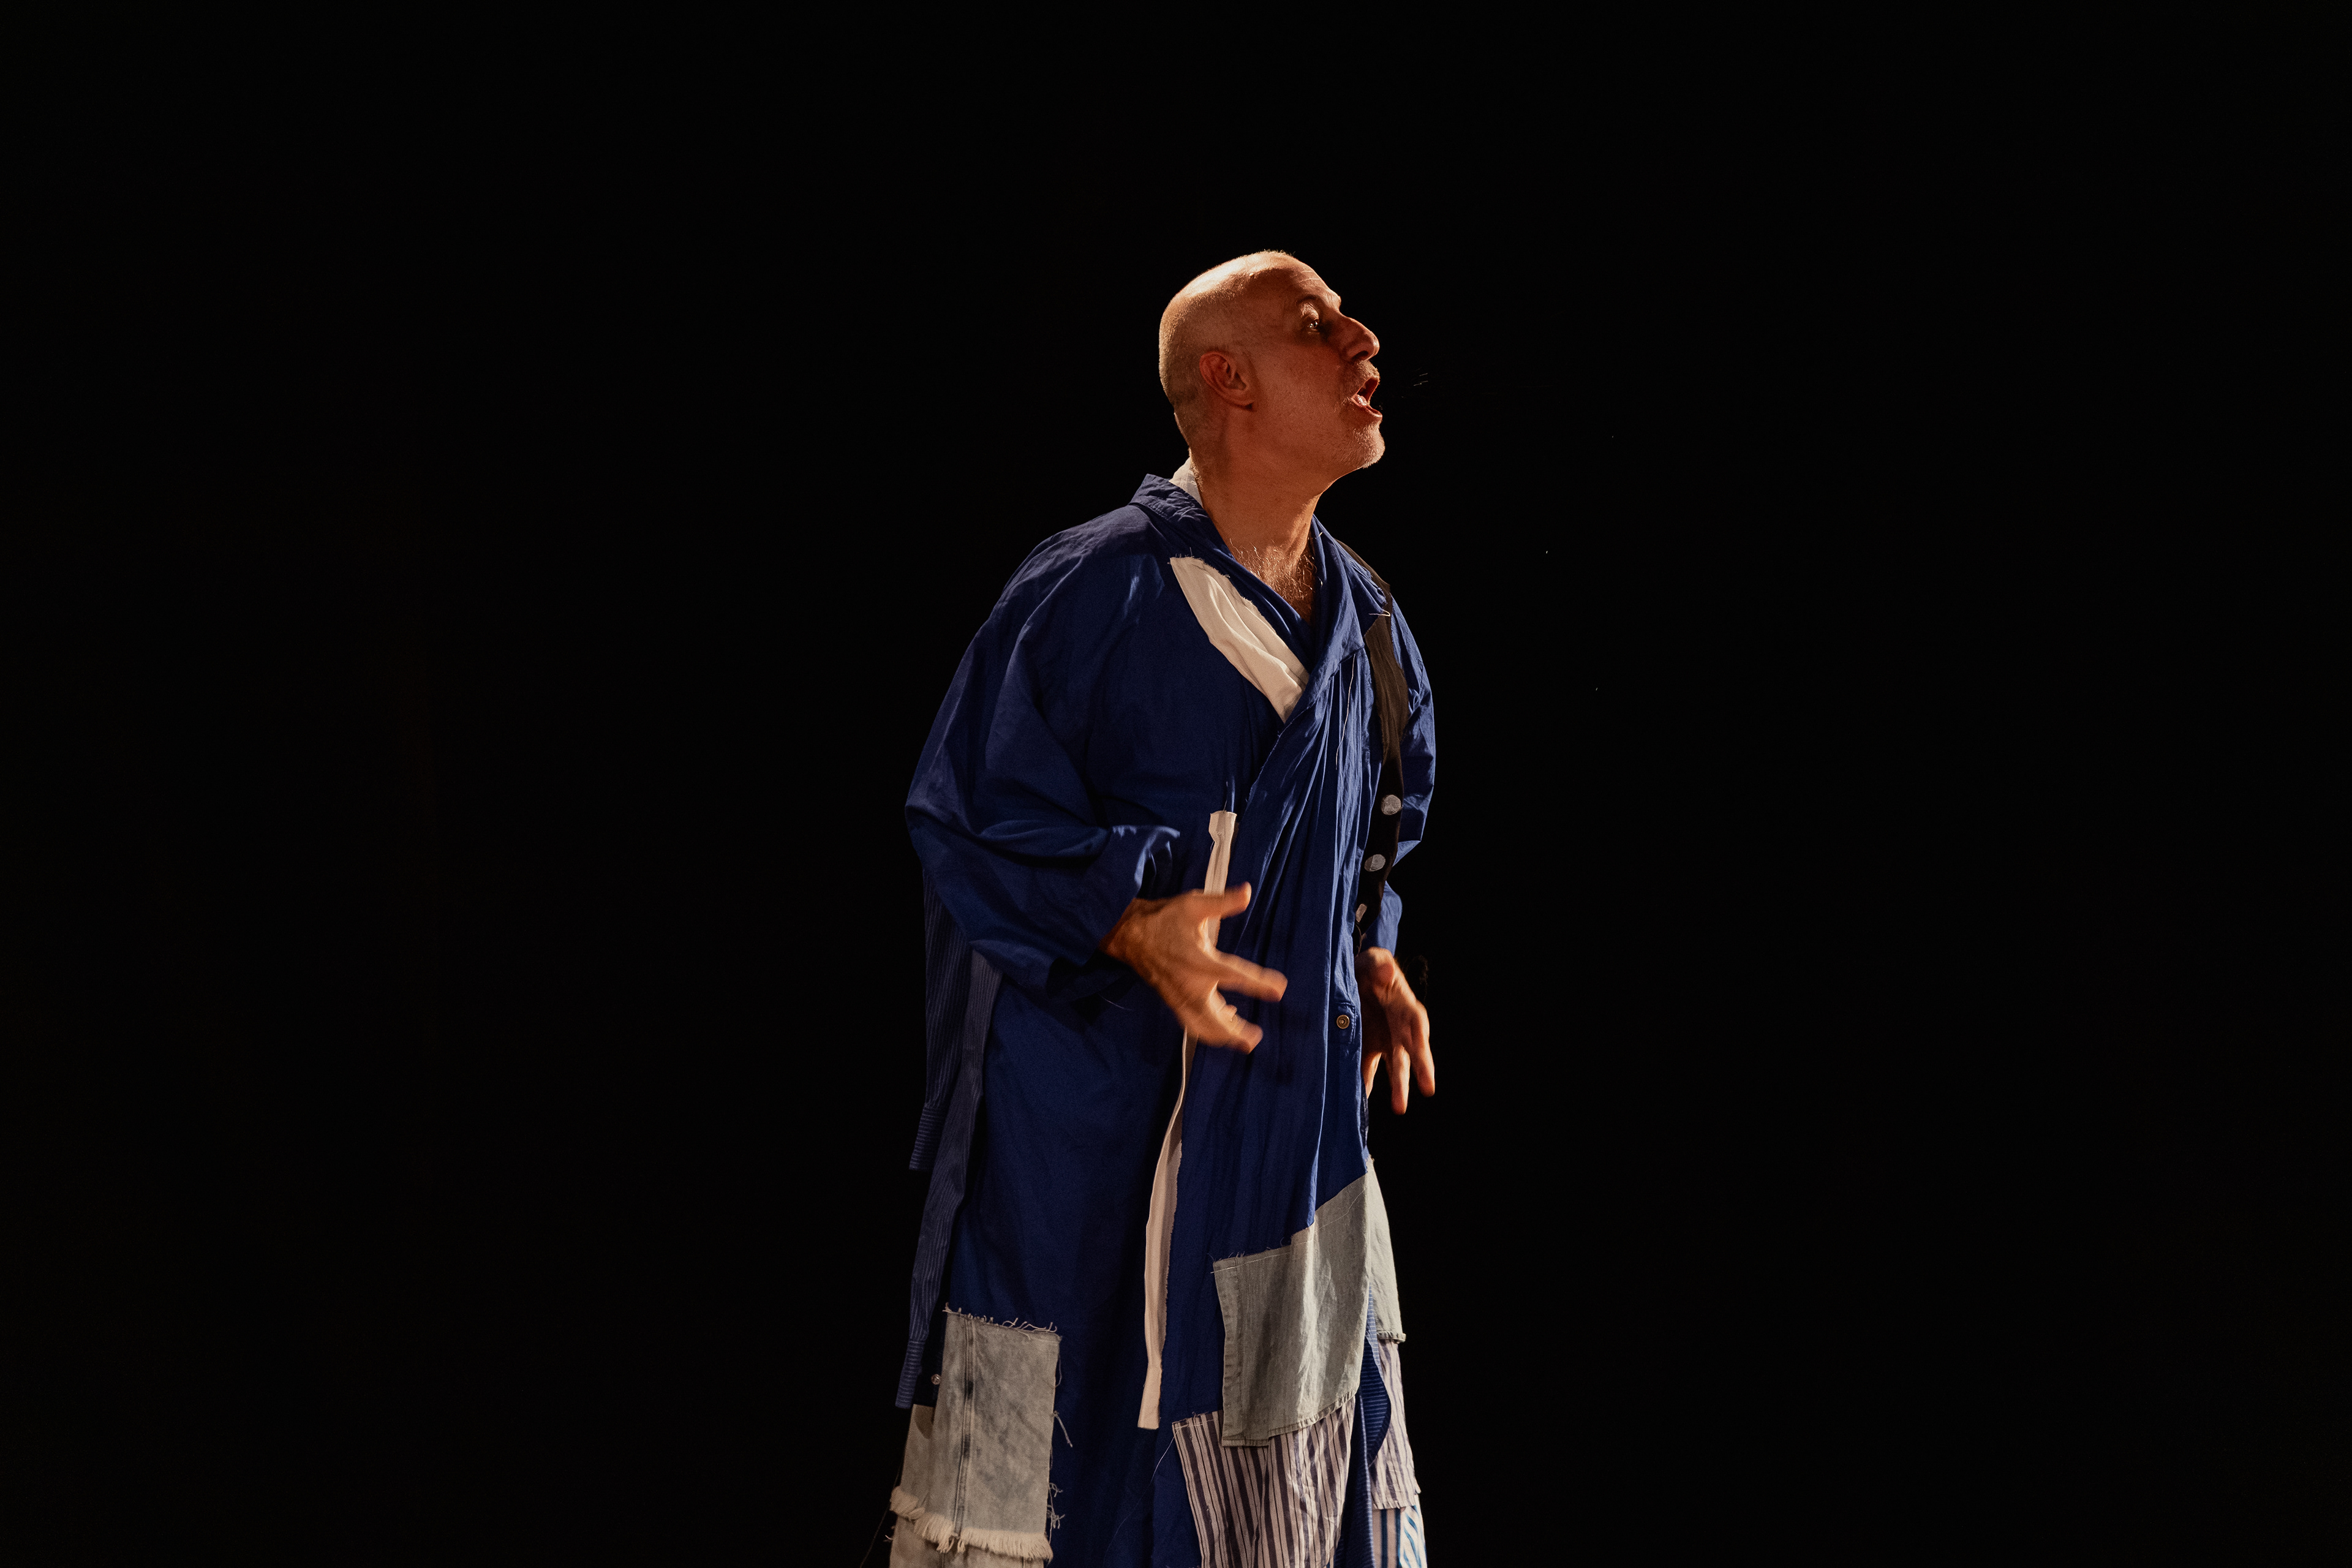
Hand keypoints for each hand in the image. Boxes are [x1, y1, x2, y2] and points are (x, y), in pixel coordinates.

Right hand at [1100, 885, 1287, 1049]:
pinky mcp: (1172, 1000)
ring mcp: (1179, 996)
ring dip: (1222, 1037)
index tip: (1280, 990)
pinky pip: (1191, 1022)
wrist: (1130, 934)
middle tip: (1256, 1038)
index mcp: (1199, 961)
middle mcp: (1189, 985)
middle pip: (1214, 1019)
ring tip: (1244, 1042)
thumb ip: (1222, 902)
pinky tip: (1226, 1020)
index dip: (1259, 983)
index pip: (1235, 975)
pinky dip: (1207, 1029)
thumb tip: (1247, 891)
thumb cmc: (1164, 918)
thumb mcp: (1193, 904)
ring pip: (1201, 1026)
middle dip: (1235, 1032)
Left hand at [1357, 948, 1433, 1112]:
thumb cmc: (1369, 967)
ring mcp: (1383, 1042)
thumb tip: (1387, 971)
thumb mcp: (1373, 959)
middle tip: (1427, 1090)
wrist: (1352, 979)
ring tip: (1400, 1108)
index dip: (1423, 1046)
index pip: (1418, 1028)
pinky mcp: (1366, 1048)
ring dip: (1397, 1087)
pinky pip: (1366, 1068)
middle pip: (1409, 1054)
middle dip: (1417, 1072)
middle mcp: (1400, 1031)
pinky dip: (1364, 1083)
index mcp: (1407, 1008)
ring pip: (1393, 1067)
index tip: (1428, 1060)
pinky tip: (1360, 1100)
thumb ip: (1379, 963)